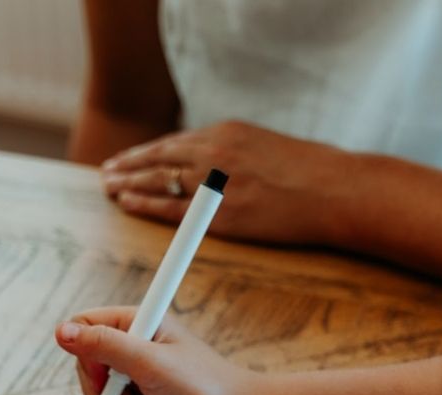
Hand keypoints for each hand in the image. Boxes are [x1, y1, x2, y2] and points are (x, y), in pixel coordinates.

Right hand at [55, 307, 265, 394]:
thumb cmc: (205, 388)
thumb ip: (104, 346)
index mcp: (140, 322)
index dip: (86, 356)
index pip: (86, 326)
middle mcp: (140, 343)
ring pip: (107, 391)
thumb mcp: (149, 363)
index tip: (103, 378)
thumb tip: (62, 332)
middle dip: (104, 393)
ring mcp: (146, 371)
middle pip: (91, 364)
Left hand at [100, 121, 340, 244]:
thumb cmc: (312, 174)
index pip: (177, 142)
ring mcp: (216, 183)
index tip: (132, 158)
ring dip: (130, 183)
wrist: (334, 190)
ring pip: (159, 179)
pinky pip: (173, 209)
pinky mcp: (222, 214)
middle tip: (108, 172)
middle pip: (160, 156)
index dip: (150, 152)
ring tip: (109, 188)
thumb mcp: (269, 150)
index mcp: (228, 134)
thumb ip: (240, 156)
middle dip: (131, 164)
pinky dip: (146, 205)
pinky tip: (127, 204)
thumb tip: (224, 169)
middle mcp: (216, 152)